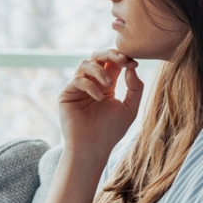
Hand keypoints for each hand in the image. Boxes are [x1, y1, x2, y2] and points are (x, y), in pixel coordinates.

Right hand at [59, 49, 143, 164]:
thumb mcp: (130, 108)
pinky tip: (99, 98)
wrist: (93, 148)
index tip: (133, 63)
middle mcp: (92, 83)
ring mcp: (78, 87)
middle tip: (122, 59)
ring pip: (85, 63)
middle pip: (97, 56)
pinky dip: (90, 85)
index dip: (123, 58)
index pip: (113, 62)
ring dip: (100, 70)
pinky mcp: (67, 94)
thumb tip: (131, 67)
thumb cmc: (111, 131)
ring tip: (110, 85)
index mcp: (107, 84)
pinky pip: (77, 80)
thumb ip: (135, 88)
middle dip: (110, 54)